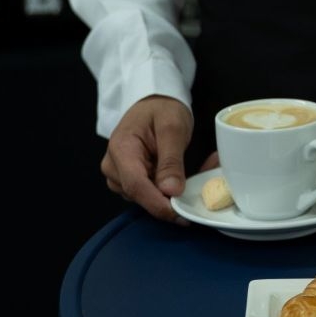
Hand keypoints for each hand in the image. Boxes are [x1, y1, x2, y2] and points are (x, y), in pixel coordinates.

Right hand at [101, 95, 194, 223]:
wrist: (153, 103)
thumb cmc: (161, 109)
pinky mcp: (129, 180)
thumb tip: (170, 191)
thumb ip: (171, 160)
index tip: (180, 213)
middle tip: (201, 191)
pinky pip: (148, 193)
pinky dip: (166, 189)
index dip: (158, 203)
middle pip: (139, 195)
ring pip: (145, 197)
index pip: (136, 186)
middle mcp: (113, 166)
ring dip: (169, 194)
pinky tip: (180, 178)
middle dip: (169, 198)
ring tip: (193, 175)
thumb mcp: (172, 127)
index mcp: (121, 149)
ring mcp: (119, 175)